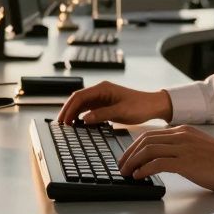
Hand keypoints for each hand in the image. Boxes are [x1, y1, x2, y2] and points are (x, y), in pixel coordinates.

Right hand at [56, 81, 171, 124]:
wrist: (153, 105)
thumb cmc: (140, 106)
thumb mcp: (121, 112)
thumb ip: (102, 115)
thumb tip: (84, 119)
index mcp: (103, 89)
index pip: (79, 97)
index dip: (69, 109)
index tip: (64, 121)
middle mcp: (100, 91)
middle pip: (77, 99)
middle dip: (67, 110)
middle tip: (60, 124)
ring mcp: (102, 97)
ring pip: (82, 104)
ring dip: (73, 113)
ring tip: (67, 125)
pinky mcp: (105, 104)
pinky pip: (89, 108)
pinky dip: (81, 115)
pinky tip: (78, 124)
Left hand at [118, 125, 213, 192]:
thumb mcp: (198, 147)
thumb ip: (182, 148)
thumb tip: (162, 159)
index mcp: (183, 131)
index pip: (150, 134)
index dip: (134, 146)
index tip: (126, 157)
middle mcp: (181, 135)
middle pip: (145, 140)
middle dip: (129, 154)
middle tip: (121, 166)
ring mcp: (184, 148)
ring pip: (148, 150)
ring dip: (133, 162)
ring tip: (127, 173)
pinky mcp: (186, 162)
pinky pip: (157, 163)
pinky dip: (144, 169)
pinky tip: (140, 177)